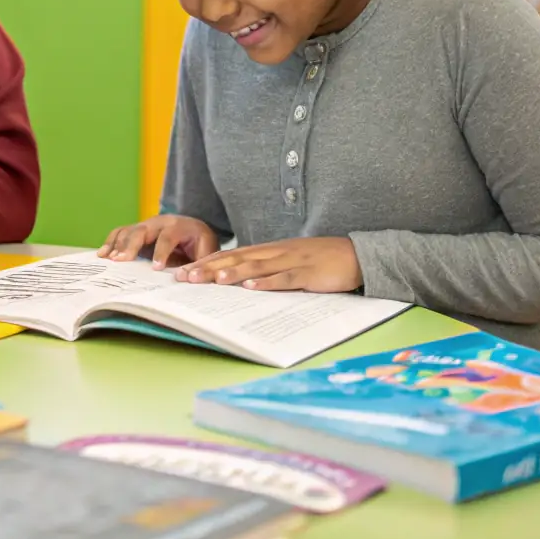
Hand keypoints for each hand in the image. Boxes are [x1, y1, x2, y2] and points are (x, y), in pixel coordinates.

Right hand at [97, 215, 219, 267]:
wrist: (195, 229)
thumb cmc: (200, 245)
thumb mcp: (205, 252)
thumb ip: (197, 264)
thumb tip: (186, 278)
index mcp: (179, 226)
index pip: (167, 237)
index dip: (161, 252)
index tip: (156, 268)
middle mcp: (159, 221)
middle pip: (142, 230)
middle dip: (131, 246)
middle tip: (121, 261)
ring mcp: (146, 224)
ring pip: (128, 230)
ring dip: (117, 245)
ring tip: (108, 259)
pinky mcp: (136, 230)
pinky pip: (120, 233)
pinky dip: (110, 242)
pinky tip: (102, 254)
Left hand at [175, 237, 361, 292]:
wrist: (355, 254)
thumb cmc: (319, 260)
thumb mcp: (288, 261)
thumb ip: (265, 267)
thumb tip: (238, 280)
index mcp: (269, 250)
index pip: (231, 255)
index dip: (207, 262)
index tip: (183, 271)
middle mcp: (276, 252)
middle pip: (237, 260)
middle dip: (209, 268)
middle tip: (185, 276)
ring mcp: (292, 261)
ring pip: (257, 267)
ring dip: (233, 274)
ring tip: (212, 281)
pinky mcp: (308, 273)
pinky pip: (285, 279)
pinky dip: (268, 283)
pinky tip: (252, 288)